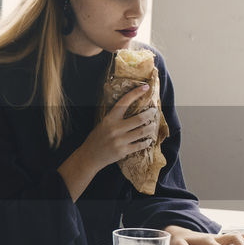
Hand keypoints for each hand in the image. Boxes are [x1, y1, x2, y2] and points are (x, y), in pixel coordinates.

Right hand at [58, 84, 157, 201]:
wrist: (89, 156)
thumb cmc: (96, 138)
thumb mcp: (103, 123)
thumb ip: (115, 117)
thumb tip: (131, 109)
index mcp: (109, 119)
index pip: (125, 102)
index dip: (136, 93)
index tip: (146, 87)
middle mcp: (115, 128)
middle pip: (139, 119)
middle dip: (150, 114)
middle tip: (154, 111)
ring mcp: (120, 140)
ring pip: (142, 131)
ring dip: (151, 128)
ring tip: (153, 125)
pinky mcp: (123, 151)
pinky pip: (140, 145)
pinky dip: (146, 141)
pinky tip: (148, 140)